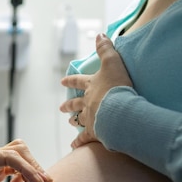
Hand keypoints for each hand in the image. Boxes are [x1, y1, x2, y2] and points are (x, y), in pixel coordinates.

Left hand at [60, 33, 132, 148]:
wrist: (120, 109)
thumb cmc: (117, 85)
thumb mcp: (113, 62)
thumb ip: (106, 48)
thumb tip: (99, 34)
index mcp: (92, 86)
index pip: (78, 81)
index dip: (71, 80)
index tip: (62, 81)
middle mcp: (87, 102)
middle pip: (75, 103)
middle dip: (69, 104)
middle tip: (62, 108)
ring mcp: (90, 117)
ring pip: (79, 119)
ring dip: (74, 120)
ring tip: (71, 122)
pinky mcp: (94, 131)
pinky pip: (84, 138)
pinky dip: (79, 143)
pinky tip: (74, 147)